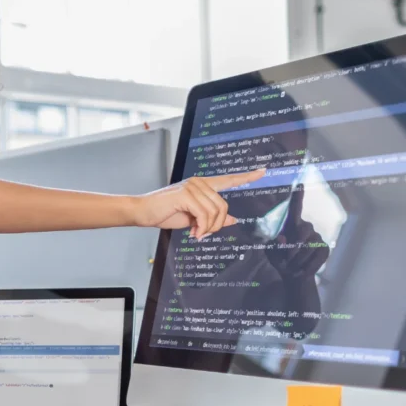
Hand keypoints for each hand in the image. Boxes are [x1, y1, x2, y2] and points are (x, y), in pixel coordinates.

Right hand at [135, 170, 264, 239]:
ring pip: (216, 212)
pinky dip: (202, 227)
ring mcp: (192, 186)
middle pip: (223, 206)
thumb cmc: (165, 214)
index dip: (247, 177)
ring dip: (208, 228)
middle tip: (203, 234)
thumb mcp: (194, 219)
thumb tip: (233, 220)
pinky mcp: (185, 194)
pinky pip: (205, 214)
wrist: (143, 212)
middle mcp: (199, 182)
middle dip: (216, 225)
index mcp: (202, 185)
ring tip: (196, 233)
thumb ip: (213, 218)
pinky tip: (193, 232)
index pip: (228, 179)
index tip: (263, 171)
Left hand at [266, 186, 329, 277]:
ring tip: (293, 266)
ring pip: (309, 246)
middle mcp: (306, 228)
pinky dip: (308, 265)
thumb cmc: (280, 260)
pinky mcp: (324, 248)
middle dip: (294, 245)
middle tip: (288, 258)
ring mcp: (317, 237)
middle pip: (304, 229)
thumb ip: (274, 245)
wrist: (294, 275)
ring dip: (298, 259)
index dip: (297, 196)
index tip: (299, 184)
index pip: (295, 208)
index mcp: (292, 225)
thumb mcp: (272, 254)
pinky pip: (317, 255)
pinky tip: (303, 269)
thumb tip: (282, 238)